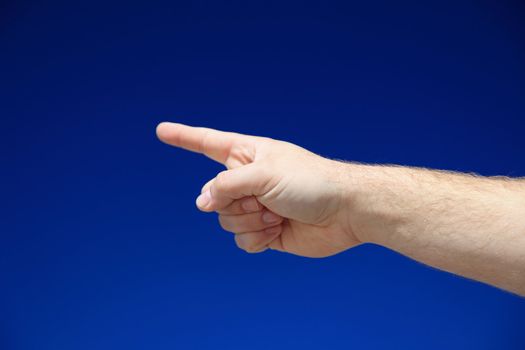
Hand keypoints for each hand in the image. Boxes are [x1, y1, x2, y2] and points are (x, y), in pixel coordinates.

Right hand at [156, 122, 359, 256]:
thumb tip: (202, 202)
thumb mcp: (265, 174)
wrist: (346, 212)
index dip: (184, 137)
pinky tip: (278, 231)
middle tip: (264, 200)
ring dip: (251, 222)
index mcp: (248, 155)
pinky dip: (258, 239)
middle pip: (214, 196)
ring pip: (226, 221)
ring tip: (277, 215)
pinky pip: (242, 241)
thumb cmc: (311, 182)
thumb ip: (227, 185)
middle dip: (236, 203)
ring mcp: (256, 206)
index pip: (208, 143)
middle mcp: (249, 180)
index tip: (161, 131)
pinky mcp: (265, 231)